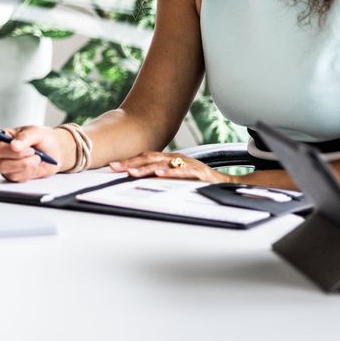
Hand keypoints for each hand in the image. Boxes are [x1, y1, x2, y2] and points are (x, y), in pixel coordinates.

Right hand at [0, 125, 63, 181]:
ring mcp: (6, 164)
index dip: (10, 151)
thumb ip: (25, 137)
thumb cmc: (43, 139)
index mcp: (2, 137)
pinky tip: (33, 165)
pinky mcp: (12, 175)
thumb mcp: (36, 132)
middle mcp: (1, 152)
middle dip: (21, 159)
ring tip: (36, 158)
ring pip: (8, 171)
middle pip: (0, 162)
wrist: (55, 152)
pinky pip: (16, 178)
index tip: (28, 149)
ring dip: (26, 165)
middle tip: (34, 152)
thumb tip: (14, 146)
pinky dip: (28, 172)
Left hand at [110, 152, 230, 182]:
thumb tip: (138, 181)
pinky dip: (170, 173)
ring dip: (145, 168)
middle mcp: (177, 159)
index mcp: (170, 159)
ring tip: (131, 173)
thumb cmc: (199, 180)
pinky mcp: (199, 173)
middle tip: (115, 168)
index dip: (129, 161)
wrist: (226, 183)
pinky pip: (183, 172)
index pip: (146, 157)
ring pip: (163, 164)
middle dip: (131, 163)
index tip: (112, 167)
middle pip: (150, 158)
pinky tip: (159, 174)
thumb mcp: (177, 177)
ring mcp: (188, 164)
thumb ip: (160, 176)